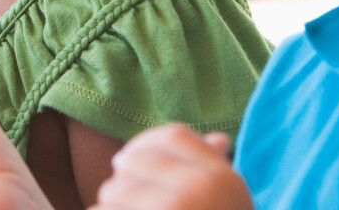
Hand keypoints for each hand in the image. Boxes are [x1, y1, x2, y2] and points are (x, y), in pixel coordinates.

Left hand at [90, 124, 252, 209]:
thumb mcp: (226, 203)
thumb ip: (215, 171)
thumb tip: (219, 139)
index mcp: (225, 179)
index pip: (176, 135)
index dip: (145, 144)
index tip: (127, 161)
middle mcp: (202, 188)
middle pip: (137, 160)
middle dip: (124, 180)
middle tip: (128, 202)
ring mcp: (174, 206)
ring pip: (114, 188)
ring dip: (112, 204)